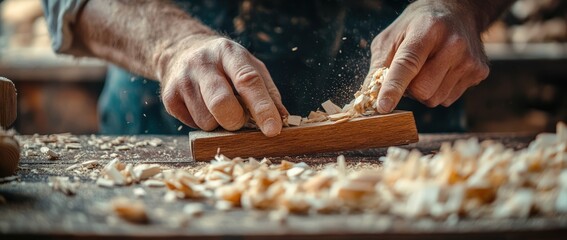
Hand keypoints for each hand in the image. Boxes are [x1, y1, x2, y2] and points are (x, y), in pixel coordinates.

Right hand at [160, 36, 287, 136]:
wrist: (180, 51)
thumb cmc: (225, 65)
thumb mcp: (249, 67)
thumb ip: (268, 92)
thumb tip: (283, 120)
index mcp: (229, 53)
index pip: (248, 81)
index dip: (262, 108)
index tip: (273, 130)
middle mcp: (202, 63)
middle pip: (221, 103)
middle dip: (236, 121)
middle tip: (239, 119)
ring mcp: (182, 80)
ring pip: (207, 121)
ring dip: (219, 123)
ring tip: (218, 108)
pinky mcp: (169, 97)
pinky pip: (193, 125)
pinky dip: (203, 124)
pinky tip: (202, 107)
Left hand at [367, 0, 489, 112]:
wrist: (457, 12)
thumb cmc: (417, 26)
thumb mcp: (391, 37)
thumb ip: (379, 65)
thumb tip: (369, 96)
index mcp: (428, 30)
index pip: (407, 64)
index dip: (393, 87)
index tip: (383, 106)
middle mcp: (453, 44)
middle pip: (422, 90)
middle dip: (409, 89)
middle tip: (410, 72)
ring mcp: (469, 59)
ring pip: (435, 99)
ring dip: (424, 92)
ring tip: (427, 69)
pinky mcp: (479, 72)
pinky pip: (448, 99)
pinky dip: (439, 91)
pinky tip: (441, 72)